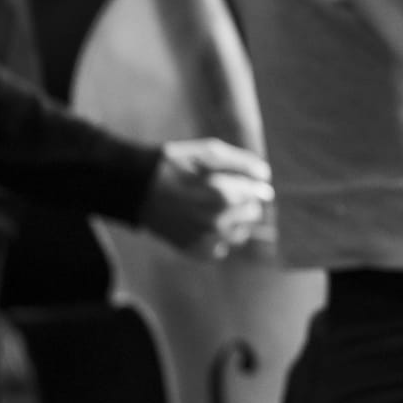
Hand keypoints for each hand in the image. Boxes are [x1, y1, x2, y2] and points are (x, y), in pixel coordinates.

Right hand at [138, 137, 272, 258]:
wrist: (137, 186)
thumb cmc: (175, 163)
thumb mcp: (208, 151)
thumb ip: (241, 162)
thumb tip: (265, 176)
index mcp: (226, 195)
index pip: (258, 196)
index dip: (253, 187)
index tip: (245, 182)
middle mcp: (219, 221)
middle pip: (251, 215)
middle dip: (243, 203)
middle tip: (224, 192)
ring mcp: (205, 239)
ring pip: (238, 236)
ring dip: (233, 223)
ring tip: (213, 208)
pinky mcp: (193, 250)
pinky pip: (219, 250)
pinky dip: (216, 239)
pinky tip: (202, 224)